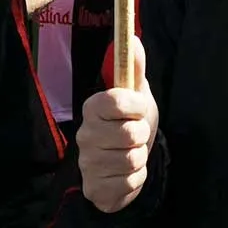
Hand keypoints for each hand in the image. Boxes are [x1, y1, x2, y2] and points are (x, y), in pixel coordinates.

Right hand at [77, 38, 156, 212]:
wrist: (127, 162)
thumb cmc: (131, 122)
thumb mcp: (137, 94)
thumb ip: (134, 67)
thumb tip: (132, 37)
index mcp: (92, 107)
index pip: (117, 101)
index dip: (135, 106)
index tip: (137, 109)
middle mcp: (84, 134)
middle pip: (130, 133)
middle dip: (142, 135)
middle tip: (135, 135)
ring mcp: (87, 164)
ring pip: (132, 160)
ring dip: (140, 158)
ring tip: (131, 153)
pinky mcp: (94, 189)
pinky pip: (131, 182)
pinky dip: (137, 178)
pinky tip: (126, 173)